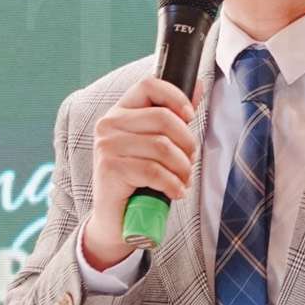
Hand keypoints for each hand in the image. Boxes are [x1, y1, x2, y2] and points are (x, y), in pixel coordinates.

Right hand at [83, 77, 198, 267]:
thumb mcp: (156, 145)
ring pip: (162, 147)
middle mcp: (108, 124)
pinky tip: (176, 192)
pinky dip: (173, 184)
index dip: (175, 96)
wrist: (117, 219)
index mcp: (120, 112)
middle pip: (163, 118)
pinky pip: (154, 171)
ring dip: (182, 168)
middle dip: (186, 143)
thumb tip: (197, 85)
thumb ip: (174, 115)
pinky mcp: (110, 169)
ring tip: (183, 181)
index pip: (148, 85)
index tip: (189, 117)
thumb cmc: (139, 179)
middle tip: (190, 162)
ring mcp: (107, 146)